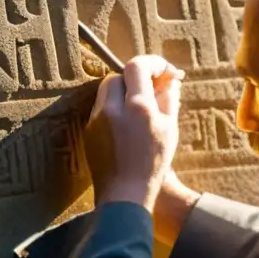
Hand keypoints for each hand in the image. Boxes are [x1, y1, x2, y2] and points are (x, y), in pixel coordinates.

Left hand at [83, 55, 184, 211]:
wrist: (124, 194)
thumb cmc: (153, 164)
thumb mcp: (170, 129)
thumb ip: (169, 98)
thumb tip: (170, 79)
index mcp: (137, 106)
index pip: (137, 66)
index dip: (151, 63)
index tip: (163, 71)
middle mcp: (112, 108)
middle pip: (118, 76)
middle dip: (135, 78)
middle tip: (151, 88)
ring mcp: (97, 119)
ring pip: (107, 91)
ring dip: (123, 92)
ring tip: (139, 108)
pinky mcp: (89, 130)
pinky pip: (101, 108)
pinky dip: (114, 108)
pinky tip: (126, 125)